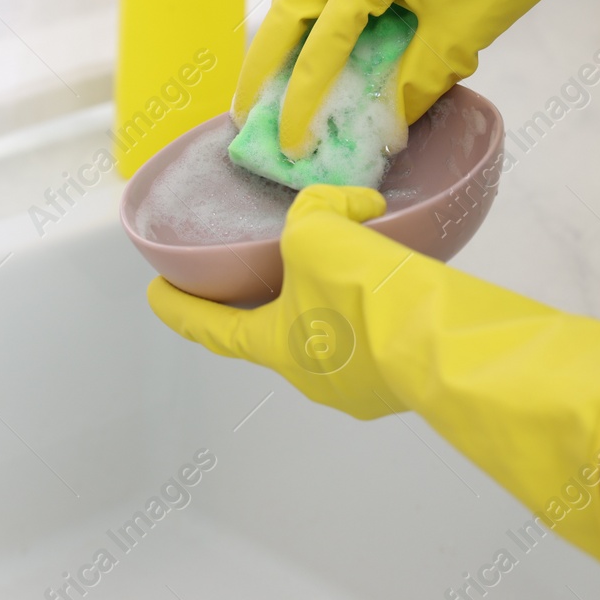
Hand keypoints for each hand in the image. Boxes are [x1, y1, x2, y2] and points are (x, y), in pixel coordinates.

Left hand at [149, 184, 408, 420]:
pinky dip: (377, 312)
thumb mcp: (318, 233)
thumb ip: (318, 211)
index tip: (156, 293)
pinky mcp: (403, 386)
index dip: (181, 309)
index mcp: (275, 347)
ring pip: (335, 337)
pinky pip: (379, 342)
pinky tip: (395, 286)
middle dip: (277, 299)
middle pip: (280, 332)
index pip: (213, 328)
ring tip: (354, 266)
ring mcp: (361, 390)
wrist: (443, 342)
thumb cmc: (363, 294)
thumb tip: (354, 208)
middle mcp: (312, 378)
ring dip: (335, 303)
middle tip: (282, 266)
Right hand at [235, 0, 599, 156]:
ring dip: (279, 22)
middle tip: (245, 109)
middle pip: (285, 11)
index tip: (289, 141)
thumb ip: (416, 83)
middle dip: (263, 63)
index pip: (318, 48)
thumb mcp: (459, 36)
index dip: (300, 100)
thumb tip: (388, 122)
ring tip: (273, 62)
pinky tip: (316, 15)